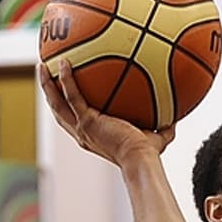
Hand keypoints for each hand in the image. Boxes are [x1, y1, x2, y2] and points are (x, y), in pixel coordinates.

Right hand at [37, 62, 174, 167]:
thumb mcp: (157, 135)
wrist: (141, 159)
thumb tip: (178, 111)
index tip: (62, 90)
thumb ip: (164, 123)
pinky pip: (73, 96)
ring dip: (47, 84)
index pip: (73, 119)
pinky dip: (67, 79)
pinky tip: (65, 62)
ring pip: (56, 103)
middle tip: (45, 73)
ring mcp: (82, 128)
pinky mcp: (87, 122)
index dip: (65, 105)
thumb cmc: (148, 154)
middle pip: (57, 110)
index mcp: (92, 136)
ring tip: (43, 65)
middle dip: (49, 91)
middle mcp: (82, 134)